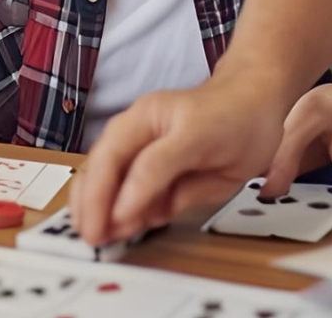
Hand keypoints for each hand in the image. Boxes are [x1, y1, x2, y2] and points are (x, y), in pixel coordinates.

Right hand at [72, 76, 293, 246]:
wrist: (245, 95)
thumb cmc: (241, 129)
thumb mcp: (227, 169)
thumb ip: (186, 192)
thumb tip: (148, 216)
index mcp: (180, 122)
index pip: (150, 162)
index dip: (134, 195)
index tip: (120, 223)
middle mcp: (146, 117)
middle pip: (109, 156)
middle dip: (94, 199)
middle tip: (94, 235)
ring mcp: (131, 123)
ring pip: (95, 158)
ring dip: (85, 197)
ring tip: (89, 231)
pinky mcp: (125, 136)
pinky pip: (101, 164)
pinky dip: (92, 191)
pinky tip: (96, 216)